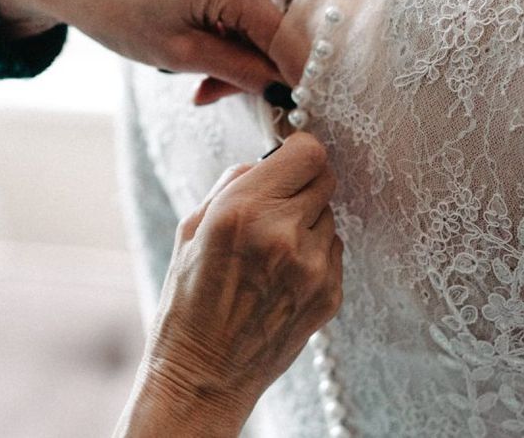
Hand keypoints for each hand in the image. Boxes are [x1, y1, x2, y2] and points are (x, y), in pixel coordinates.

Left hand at [0, 0, 287, 98]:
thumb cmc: (116, 13)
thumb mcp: (181, 55)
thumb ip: (239, 72)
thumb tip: (283, 89)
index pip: (285, 40)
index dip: (293, 78)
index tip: (294, 110)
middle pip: (269, 30)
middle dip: (249, 69)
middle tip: (209, 95)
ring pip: (254, 20)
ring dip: (233, 53)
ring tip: (194, 75)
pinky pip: (238, 3)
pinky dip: (223, 31)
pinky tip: (196, 45)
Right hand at [115, 133, 341, 436]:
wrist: (204, 373)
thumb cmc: (188, 298)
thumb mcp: (191, 227)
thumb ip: (233, 183)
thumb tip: (267, 160)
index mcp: (244, 210)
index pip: (307, 152)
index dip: (299, 149)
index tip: (290, 157)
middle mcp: (283, 234)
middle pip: (326, 178)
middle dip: (303, 182)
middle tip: (280, 201)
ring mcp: (312, 267)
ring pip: (330, 215)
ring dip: (308, 220)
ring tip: (275, 248)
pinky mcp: (330, 295)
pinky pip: (334, 250)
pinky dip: (315, 252)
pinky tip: (285, 274)